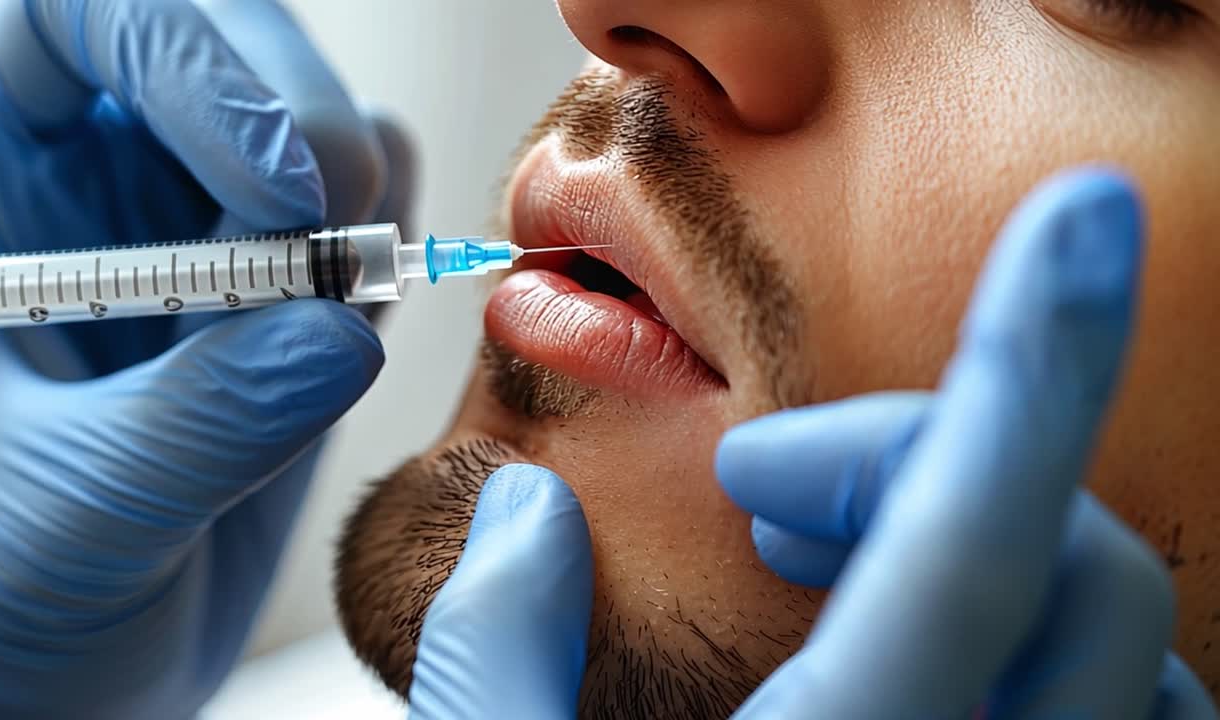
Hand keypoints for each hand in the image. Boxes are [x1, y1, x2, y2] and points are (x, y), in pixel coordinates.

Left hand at [0, 1, 408, 716]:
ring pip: (320, 127)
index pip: (85, 22)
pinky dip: (395, 255)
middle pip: (223, 43)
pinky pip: (370, 221)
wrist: (33, 682)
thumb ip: (195, 427)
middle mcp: (102, 186)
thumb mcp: (62, 523)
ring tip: (340, 312)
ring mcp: (201, 238)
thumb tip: (339, 335)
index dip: (193, 62)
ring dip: (363, 198)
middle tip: (346, 238)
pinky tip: (351, 333)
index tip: (281, 186)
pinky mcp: (282, 302)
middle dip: (305, 119)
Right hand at [405, 170, 1215, 718]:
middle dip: (930, 457)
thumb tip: (525, 518)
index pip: (970, 543)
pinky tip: (922, 644)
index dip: (1030, 361)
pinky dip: (1053, 642)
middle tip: (777, 480)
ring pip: (1136, 651)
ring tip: (844, 557)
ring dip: (1002, 542)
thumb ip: (495, 666)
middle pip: (1075, 569)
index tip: (1075, 226)